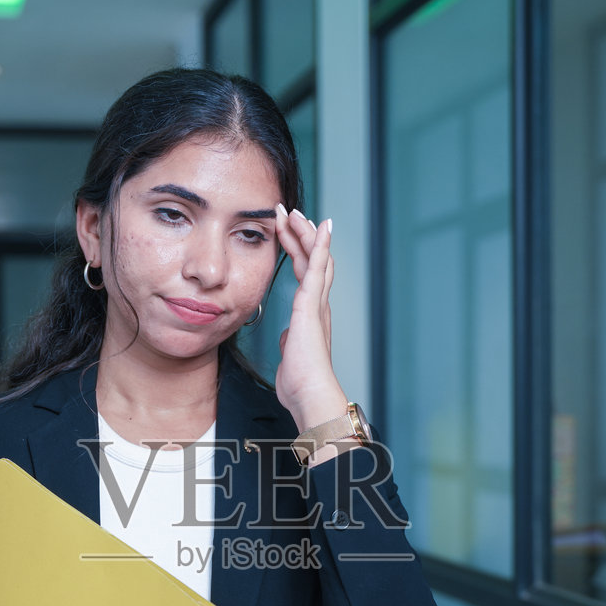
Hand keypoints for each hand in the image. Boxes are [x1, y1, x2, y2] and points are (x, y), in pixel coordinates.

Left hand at [272, 206, 348, 430]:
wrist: (310, 394)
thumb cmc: (300, 383)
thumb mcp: (289, 356)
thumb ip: (288, 341)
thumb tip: (285, 337)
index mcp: (311, 315)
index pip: (305, 273)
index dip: (297, 251)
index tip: (286, 232)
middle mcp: (318, 304)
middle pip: (311, 259)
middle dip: (299, 235)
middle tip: (288, 212)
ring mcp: (317, 303)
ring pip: (314, 257)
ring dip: (305, 232)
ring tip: (294, 211)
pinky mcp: (313, 305)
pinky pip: (317, 268)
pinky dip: (319, 245)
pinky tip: (320, 226)